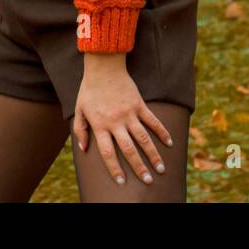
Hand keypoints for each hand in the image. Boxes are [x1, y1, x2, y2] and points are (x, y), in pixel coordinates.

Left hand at [72, 53, 173, 184]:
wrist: (104, 67)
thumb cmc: (89, 89)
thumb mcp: (79, 110)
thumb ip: (80, 130)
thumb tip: (84, 149)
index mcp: (100, 125)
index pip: (108, 153)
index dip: (114, 169)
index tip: (122, 182)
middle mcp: (116, 122)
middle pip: (129, 150)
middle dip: (139, 168)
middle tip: (148, 181)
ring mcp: (129, 113)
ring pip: (144, 139)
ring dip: (153, 155)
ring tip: (161, 169)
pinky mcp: (139, 104)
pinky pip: (153, 121)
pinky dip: (162, 132)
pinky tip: (169, 143)